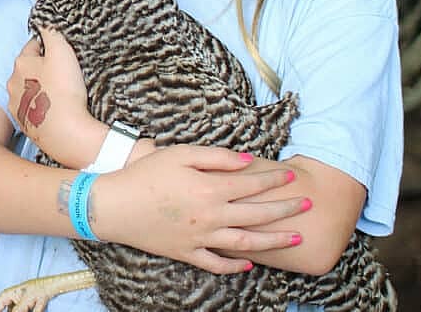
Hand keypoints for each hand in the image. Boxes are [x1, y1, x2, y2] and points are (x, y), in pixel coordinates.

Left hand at [6, 27, 106, 168]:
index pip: (33, 46)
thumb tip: (44, 20)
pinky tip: (55, 110)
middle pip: (29, 68)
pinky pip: (32, 108)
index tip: (63, 53)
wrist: (65, 133)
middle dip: (43, 68)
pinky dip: (41, 106)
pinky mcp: (23, 123)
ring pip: (28, 89)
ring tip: (61, 94)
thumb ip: (52, 31)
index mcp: (20, 63)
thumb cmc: (64, 91)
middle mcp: (12, 82)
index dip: (49, 47)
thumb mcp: (62, 52)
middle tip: (64, 74)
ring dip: (40, 88)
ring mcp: (16, 104)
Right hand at [97, 144, 308, 273]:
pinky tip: (249, 262)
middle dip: (285, 209)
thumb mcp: (179, 154)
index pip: (252, 184)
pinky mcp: (187, 253)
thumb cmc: (145, 174)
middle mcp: (212, 216)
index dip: (274, 179)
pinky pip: (217, 264)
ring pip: (247, 243)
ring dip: (274, 241)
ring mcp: (201, 238)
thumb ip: (216, 157)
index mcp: (210, 189)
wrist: (114, 205)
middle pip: (258, 215)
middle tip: (306, 204)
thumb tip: (247, 161)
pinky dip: (236, 265)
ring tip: (294, 237)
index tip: (290, 175)